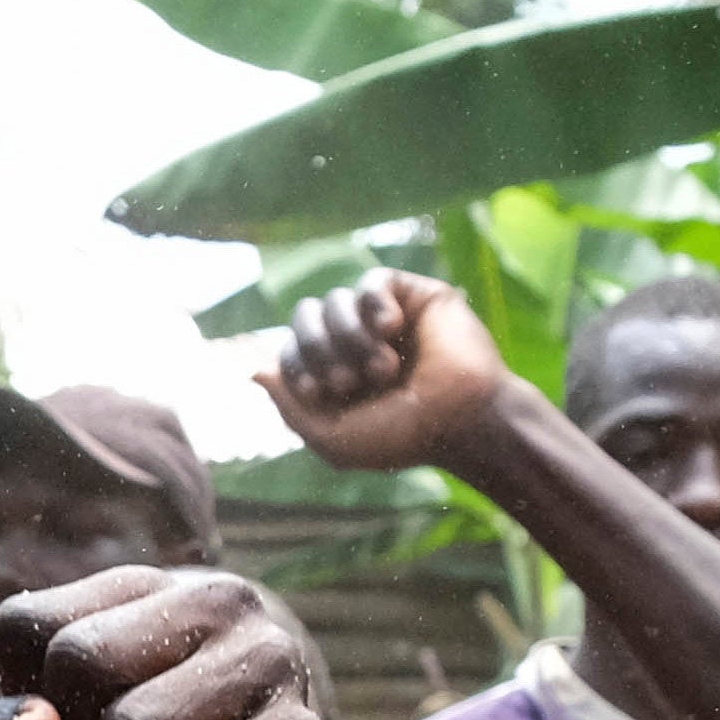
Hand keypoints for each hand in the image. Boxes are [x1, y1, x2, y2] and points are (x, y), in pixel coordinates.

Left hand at [264, 270, 515, 478]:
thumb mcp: (333, 439)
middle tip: (347, 382)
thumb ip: (290, 407)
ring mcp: (384, 318)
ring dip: (349, 337)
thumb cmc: (404, 437)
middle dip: (317, 349)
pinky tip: (393, 329)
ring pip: (333, 300)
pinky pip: (371, 281)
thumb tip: (255, 368)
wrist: (463, 420)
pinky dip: (374, 305)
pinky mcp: (414, 295)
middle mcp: (355, 343)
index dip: (297, 366)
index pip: (290, 350)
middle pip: (304, 318)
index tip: (325, 393)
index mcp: (335, 374)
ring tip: (383, 368)